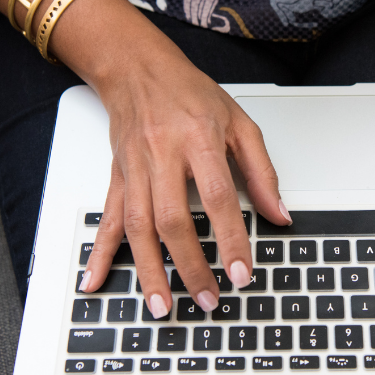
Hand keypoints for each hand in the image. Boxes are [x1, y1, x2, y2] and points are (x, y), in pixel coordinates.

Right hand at [77, 29, 290, 316]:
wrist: (138, 69)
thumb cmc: (190, 94)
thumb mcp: (240, 124)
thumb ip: (262, 172)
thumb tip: (279, 215)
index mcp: (198, 140)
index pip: (218, 198)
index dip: (231, 238)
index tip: (242, 272)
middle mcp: (162, 155)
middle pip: (172, 220)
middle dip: (190, 266)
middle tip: (207, 299)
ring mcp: (135, 169)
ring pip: (138, 228)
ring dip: (149, 271)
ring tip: (162, 306)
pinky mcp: (117, 177)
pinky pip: (107, 219)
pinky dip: (100, 253)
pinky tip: (95, 280)